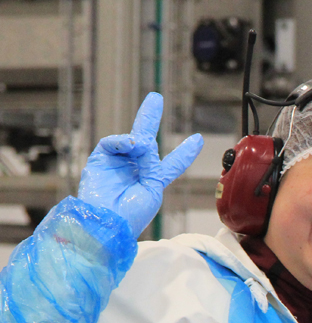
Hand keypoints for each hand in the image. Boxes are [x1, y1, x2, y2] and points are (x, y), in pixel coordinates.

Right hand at [78, 93, 203, 235]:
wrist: (106, 224)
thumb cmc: (132, 215)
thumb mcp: (153, 189)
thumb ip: (153, 164)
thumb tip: (143, 141)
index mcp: (153, 180)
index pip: (173, 163)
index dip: (185, 152)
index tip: (198, 140)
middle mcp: (136, 168)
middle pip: (146, 139)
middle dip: (150, 118)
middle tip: (156, 98)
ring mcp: (118, 163)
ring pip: (132, 140)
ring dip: (139, 141)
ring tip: (141, 146)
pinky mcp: (101, 160)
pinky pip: (113, 143)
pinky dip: (123, 141)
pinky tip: (131, 144)